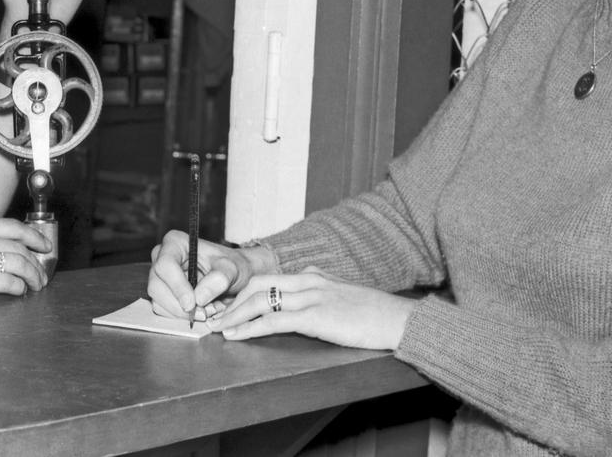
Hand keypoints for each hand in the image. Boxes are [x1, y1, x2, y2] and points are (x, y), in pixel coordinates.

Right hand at [0, 217, 50, 296]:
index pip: (13, 227)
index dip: (34, 236)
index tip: (44, 244)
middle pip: (21, 247)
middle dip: (37, 261)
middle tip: (43, 272)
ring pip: (18, 263)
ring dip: (32, 275)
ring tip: (36, 285)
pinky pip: (4, 282)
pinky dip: (18, 287)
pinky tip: (19, 292)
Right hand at [147, 230, 276, 320]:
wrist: (233, 276)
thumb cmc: (231, 266)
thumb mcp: (232, 269)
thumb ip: (219, 279)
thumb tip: (199, 297)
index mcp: (175, 243)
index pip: (165, 265)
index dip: (177, 286)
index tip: (192, 303)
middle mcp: (162, 257)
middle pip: (156, 286)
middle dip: (179, 305)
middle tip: (204, 314)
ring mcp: (160, 277)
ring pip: (158, 302)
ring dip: (182, 314)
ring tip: (208, 311)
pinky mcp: (162, 294)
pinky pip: (164, 311)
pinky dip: (182, 317)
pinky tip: (201, 312)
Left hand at [205, 268, 414, 350]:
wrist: (398, 320)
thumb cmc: (374, 314)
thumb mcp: (342, 298)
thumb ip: (320, 297)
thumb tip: (302, 306)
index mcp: (314, 275)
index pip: (269, 278)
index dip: (243, 292)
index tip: (226, 305)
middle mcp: (309, 280)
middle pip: (257, 284)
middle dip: (231, 301)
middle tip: (212, 317)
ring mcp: (311, 296)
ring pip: (260, 300)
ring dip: (233, 315)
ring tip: (216, 328)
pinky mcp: (315, 316)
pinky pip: (273, 320)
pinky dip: (249, 327)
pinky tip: (235, 335)